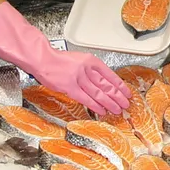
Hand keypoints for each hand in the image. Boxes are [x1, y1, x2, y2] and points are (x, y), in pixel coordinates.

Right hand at [0, 2, 131, 115]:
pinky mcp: (70, 87)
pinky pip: (86, 99)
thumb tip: (104, 82)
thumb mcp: (80, 60)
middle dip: (118, 96)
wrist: (42, 59)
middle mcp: (87, 69)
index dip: (120, 85)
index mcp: (91, 61)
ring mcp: (79, 78)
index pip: (111, 75)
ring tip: (117, 109)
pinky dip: (96, 105)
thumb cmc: (59, 60)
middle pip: (107, 85)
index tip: (127, 92)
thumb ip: (91, 70)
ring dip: (110, 102)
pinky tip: (102, 110)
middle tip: (126, 103)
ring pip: (99, 93)